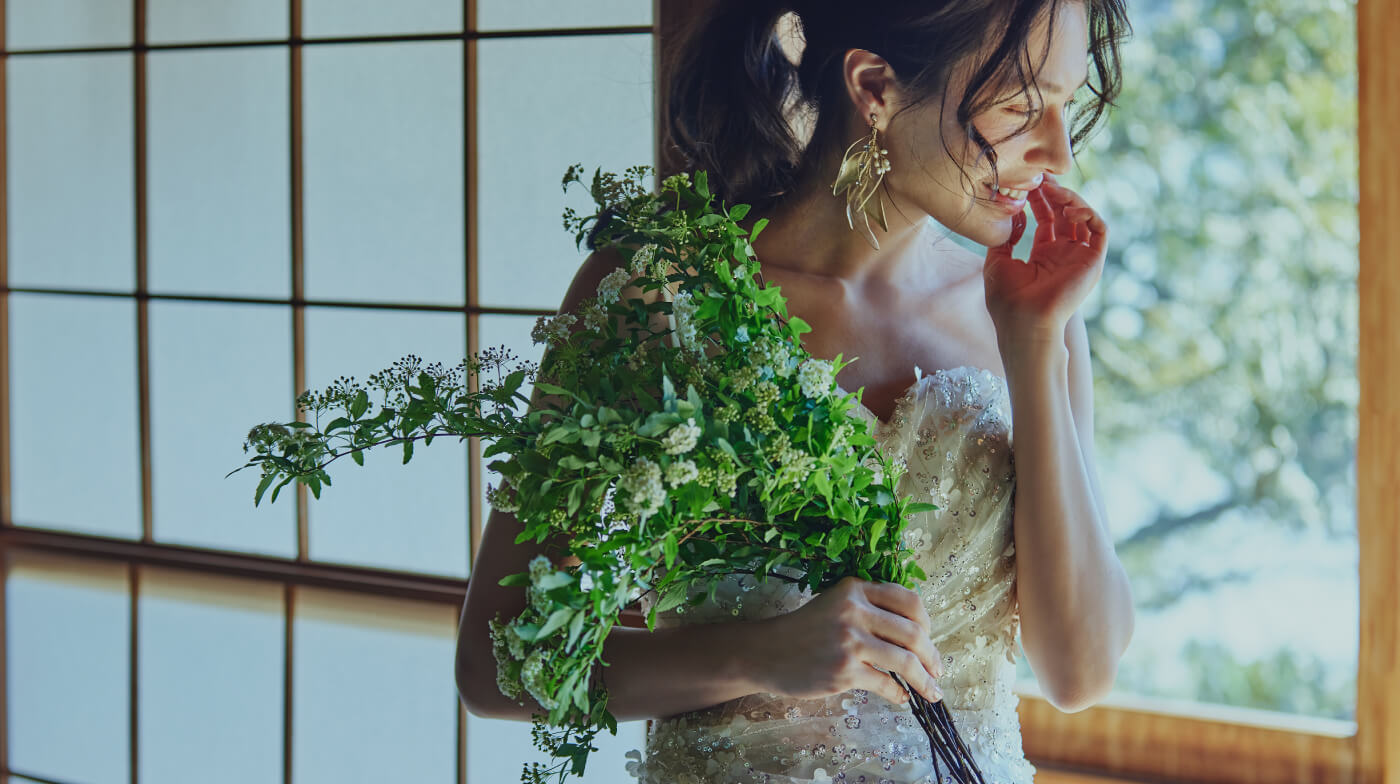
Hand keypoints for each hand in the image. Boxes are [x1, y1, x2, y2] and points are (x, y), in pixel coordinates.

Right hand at [748, 576, 943, 705]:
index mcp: (855, 589)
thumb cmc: (804, 629)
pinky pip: (885, 684)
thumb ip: (869, 607)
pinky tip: (902, 698)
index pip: (909, 601)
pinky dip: (899, 693)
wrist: (766, 652)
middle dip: (932, 656)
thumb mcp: (835, 603)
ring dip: (925, 680)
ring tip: (932, 691)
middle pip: (913, 633)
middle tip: (938, 670)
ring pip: (905, 661)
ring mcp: (850, 642)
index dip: (927, 623)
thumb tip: (915, 632)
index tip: (930, 639)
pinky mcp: (844, 671)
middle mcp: (854, 611)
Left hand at [983, 173, 1107, 341]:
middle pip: (1066, 214)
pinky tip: (1069, 211)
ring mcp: (1079, 258)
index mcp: (1043, 256)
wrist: (1024, 322)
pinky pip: (1100, 231)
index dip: (1041, 200)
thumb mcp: (997, 262)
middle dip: (1055, 194)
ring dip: (1072, 200)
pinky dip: (1089, 215)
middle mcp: (1064, 255)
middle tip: (1041, 179)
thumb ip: (1004, 238)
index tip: (1030, 183)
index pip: (1047, 219)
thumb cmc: (1007, 299)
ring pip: (1084, 218)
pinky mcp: (1093, 262)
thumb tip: (1016, 214)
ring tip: (1053, 191)